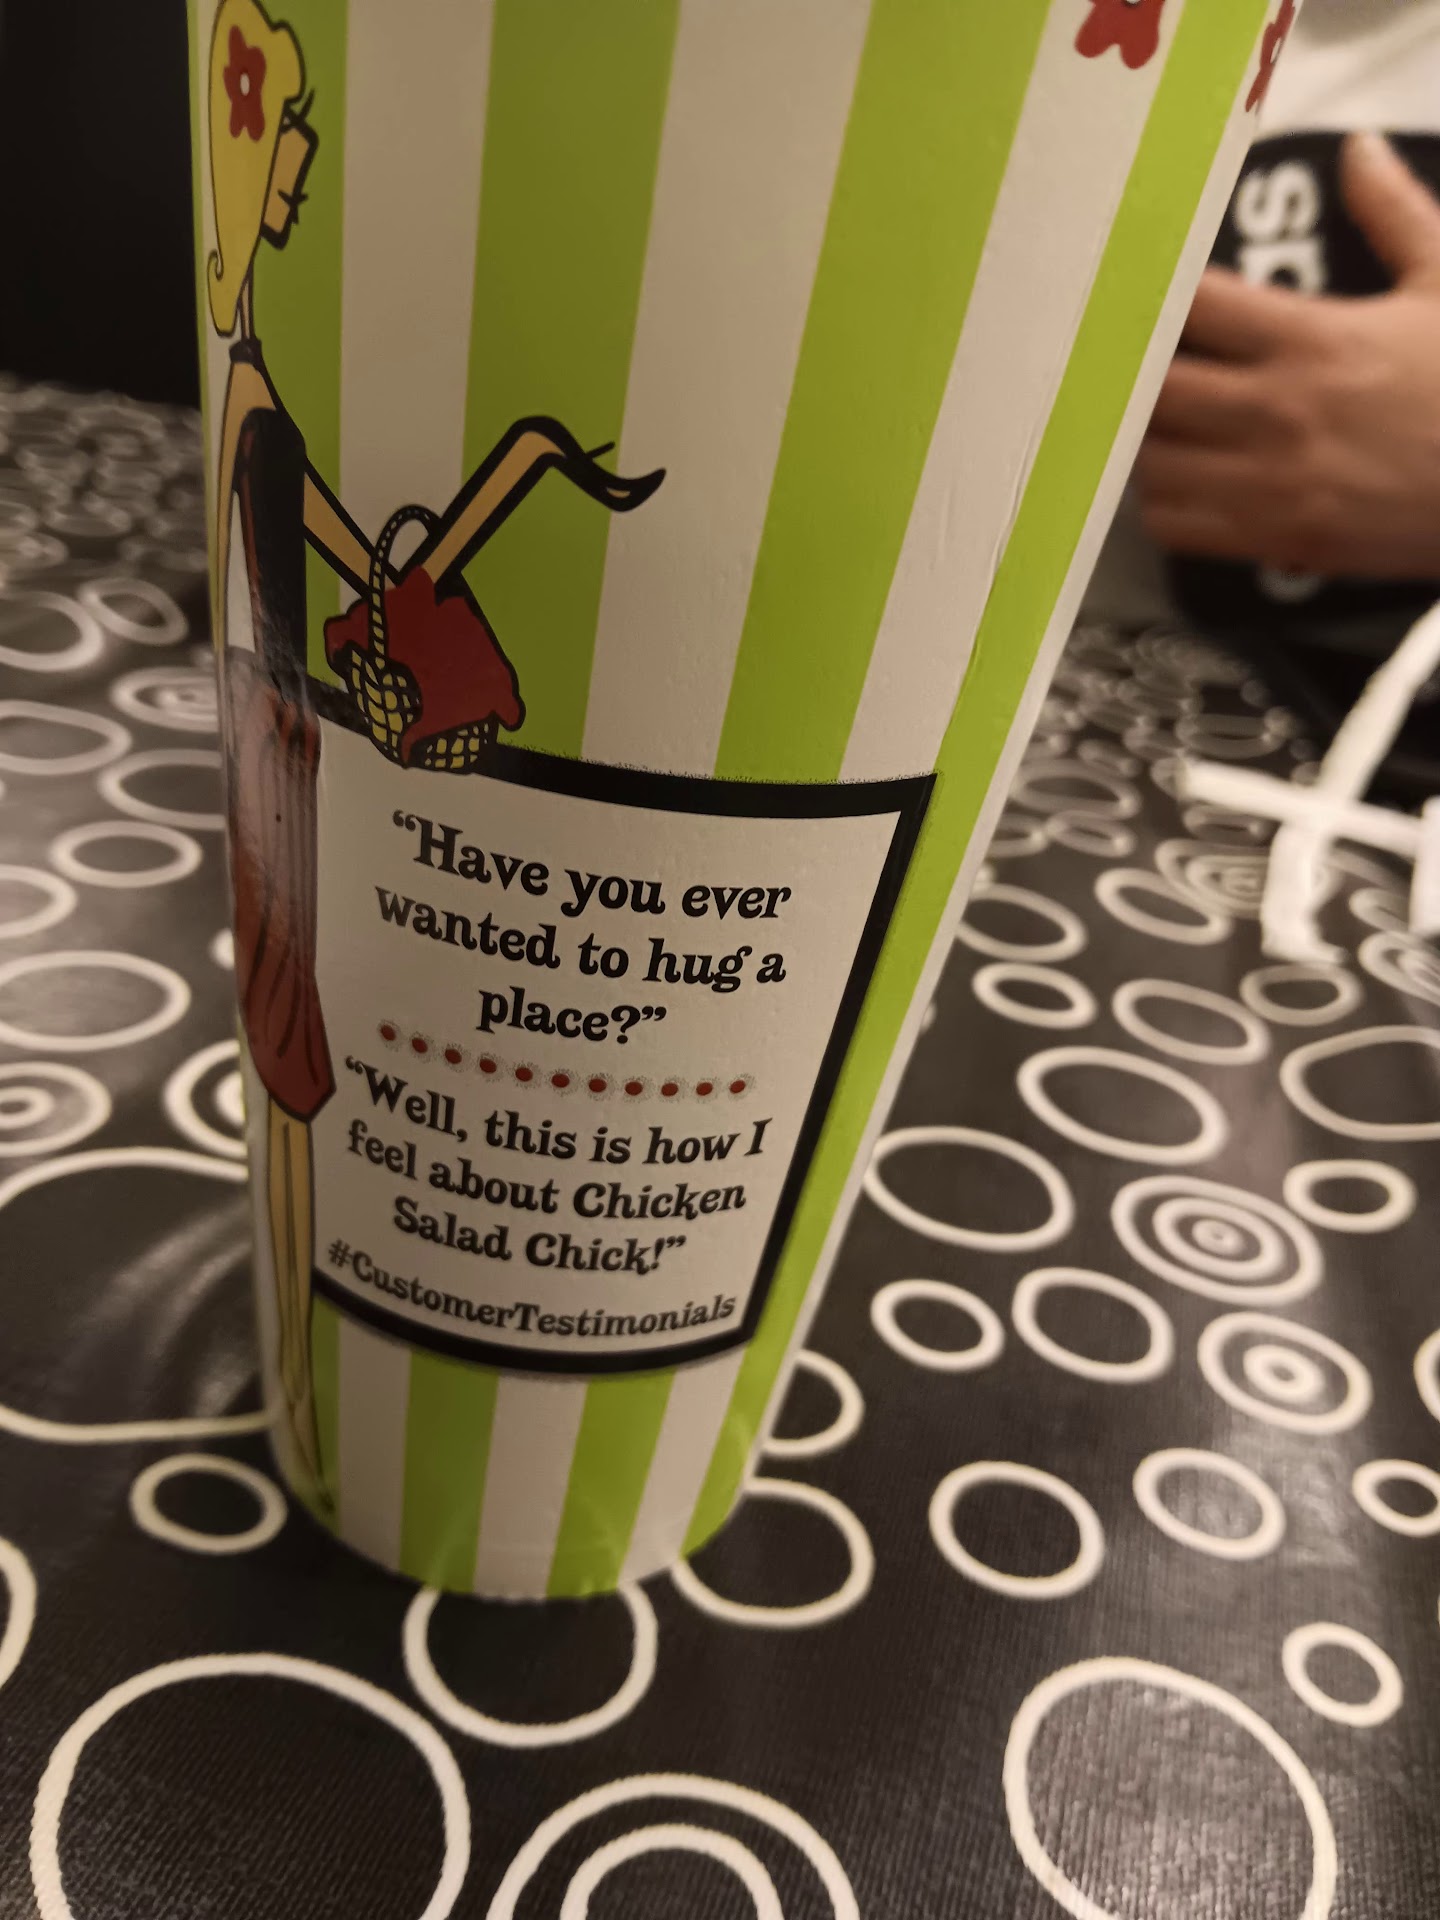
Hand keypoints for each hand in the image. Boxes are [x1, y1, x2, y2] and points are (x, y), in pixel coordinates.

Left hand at [1137, 132, 1439, 579]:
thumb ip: (1392, 215)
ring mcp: (1271, 481)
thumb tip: (1358, 149)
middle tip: (1133, 368)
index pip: (1195, 305)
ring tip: (1156, 425)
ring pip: (1151, 462)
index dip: (1156, 295)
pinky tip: (1180, 482)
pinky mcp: (1275, 539)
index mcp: (1313, 339)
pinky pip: (1175, 524)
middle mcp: (1278, 410)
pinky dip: (1161, 504)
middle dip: (1135, 376)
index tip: (1141, 293)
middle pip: (1152, 389)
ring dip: (1140, 442)